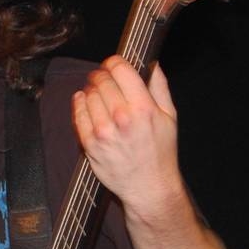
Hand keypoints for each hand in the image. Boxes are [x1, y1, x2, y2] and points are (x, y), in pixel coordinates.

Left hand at [71, 55, 181, 213]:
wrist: (149, 187)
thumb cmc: (161, 152)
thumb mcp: (169, 116)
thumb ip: (160, 87)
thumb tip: (153, 64)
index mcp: (143, 107)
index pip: (120, 70)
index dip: (113, 62)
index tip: (112, 63)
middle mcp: (122, 117)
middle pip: (102, 81)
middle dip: (100, 75)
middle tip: (101, 77)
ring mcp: (103, 131)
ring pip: (88, 96)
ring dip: (90, 90)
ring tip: (95, 92)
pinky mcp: (90, 144)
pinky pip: (78, 116)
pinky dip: (78, 104)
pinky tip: (82, 100)